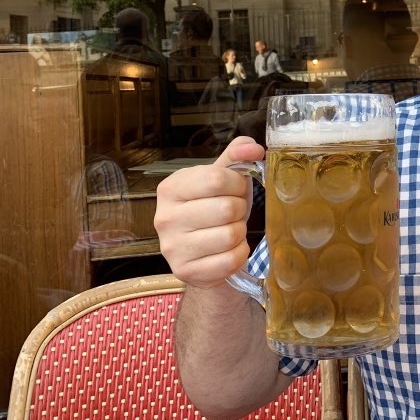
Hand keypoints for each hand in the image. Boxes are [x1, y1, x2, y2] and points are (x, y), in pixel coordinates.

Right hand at [154, 136, 264, 288]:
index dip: (237, 184)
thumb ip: (237, 156)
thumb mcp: (223, 179)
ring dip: (239, 232)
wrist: (204, 254)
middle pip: (226, 208)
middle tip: (233, 214)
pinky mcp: (185, 271)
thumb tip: (254, 147)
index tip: (236, 189)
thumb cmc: (214, 210)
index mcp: (170, 188)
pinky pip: (230, 260)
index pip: (217, 178)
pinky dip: (239, 254)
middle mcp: (164, 217)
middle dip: (240, 210)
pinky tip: (229, 250)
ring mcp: (172, 248)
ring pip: (230, 235)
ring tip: (229, 230)